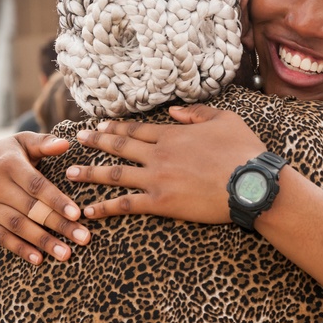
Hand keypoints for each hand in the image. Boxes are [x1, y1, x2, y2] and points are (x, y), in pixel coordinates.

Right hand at [0, 133, 88, 264]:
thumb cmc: (2, 156)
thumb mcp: (19, 143)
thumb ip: (43, 143)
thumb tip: (66, 143)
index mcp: (9, 164)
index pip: (36, 185)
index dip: (56, 200)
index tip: (77, 213)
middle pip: (31, 209)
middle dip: (59, 225)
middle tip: (84, 238)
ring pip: (18, 226)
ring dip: (43, 242)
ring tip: (66, 254)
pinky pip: (1, 238)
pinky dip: (20, 249)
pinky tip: (39, 259)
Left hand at [72, 104, 265, 223]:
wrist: (251, 184)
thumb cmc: (244, 151)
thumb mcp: (225, 120)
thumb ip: (197, 113)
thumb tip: (173, 112)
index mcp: (173, 134)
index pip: (137, 130)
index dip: (116, 128)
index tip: (99, 126)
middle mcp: (159, 154)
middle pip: (120, 147)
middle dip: (96, 142)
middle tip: (77, 140)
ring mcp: (157, 179)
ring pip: (116, 174)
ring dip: (92, 173)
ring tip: (71, 173)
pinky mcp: (161, 203)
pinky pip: (126, 205)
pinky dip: (105, 208)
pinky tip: (89, 211)